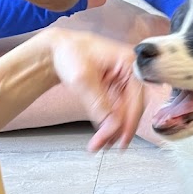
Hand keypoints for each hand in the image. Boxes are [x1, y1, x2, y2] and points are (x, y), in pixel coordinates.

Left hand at [49, 30, 143, 150]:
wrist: (57, 49)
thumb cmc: (70, 52)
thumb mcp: (83, 80)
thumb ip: (99, 104)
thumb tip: (112, 126)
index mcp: (129, 63)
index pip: (135, 99)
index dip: (128, 122)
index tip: (120, 139)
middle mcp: (130, 73)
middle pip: (131, 108)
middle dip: (119, 129)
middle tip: (108, 145)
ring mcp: (122, 82)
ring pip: (123, 112)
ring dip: (113, 129)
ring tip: (102, 144)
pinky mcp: (114, 89)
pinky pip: (115, 110)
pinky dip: (109, 123)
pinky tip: (102, 135)